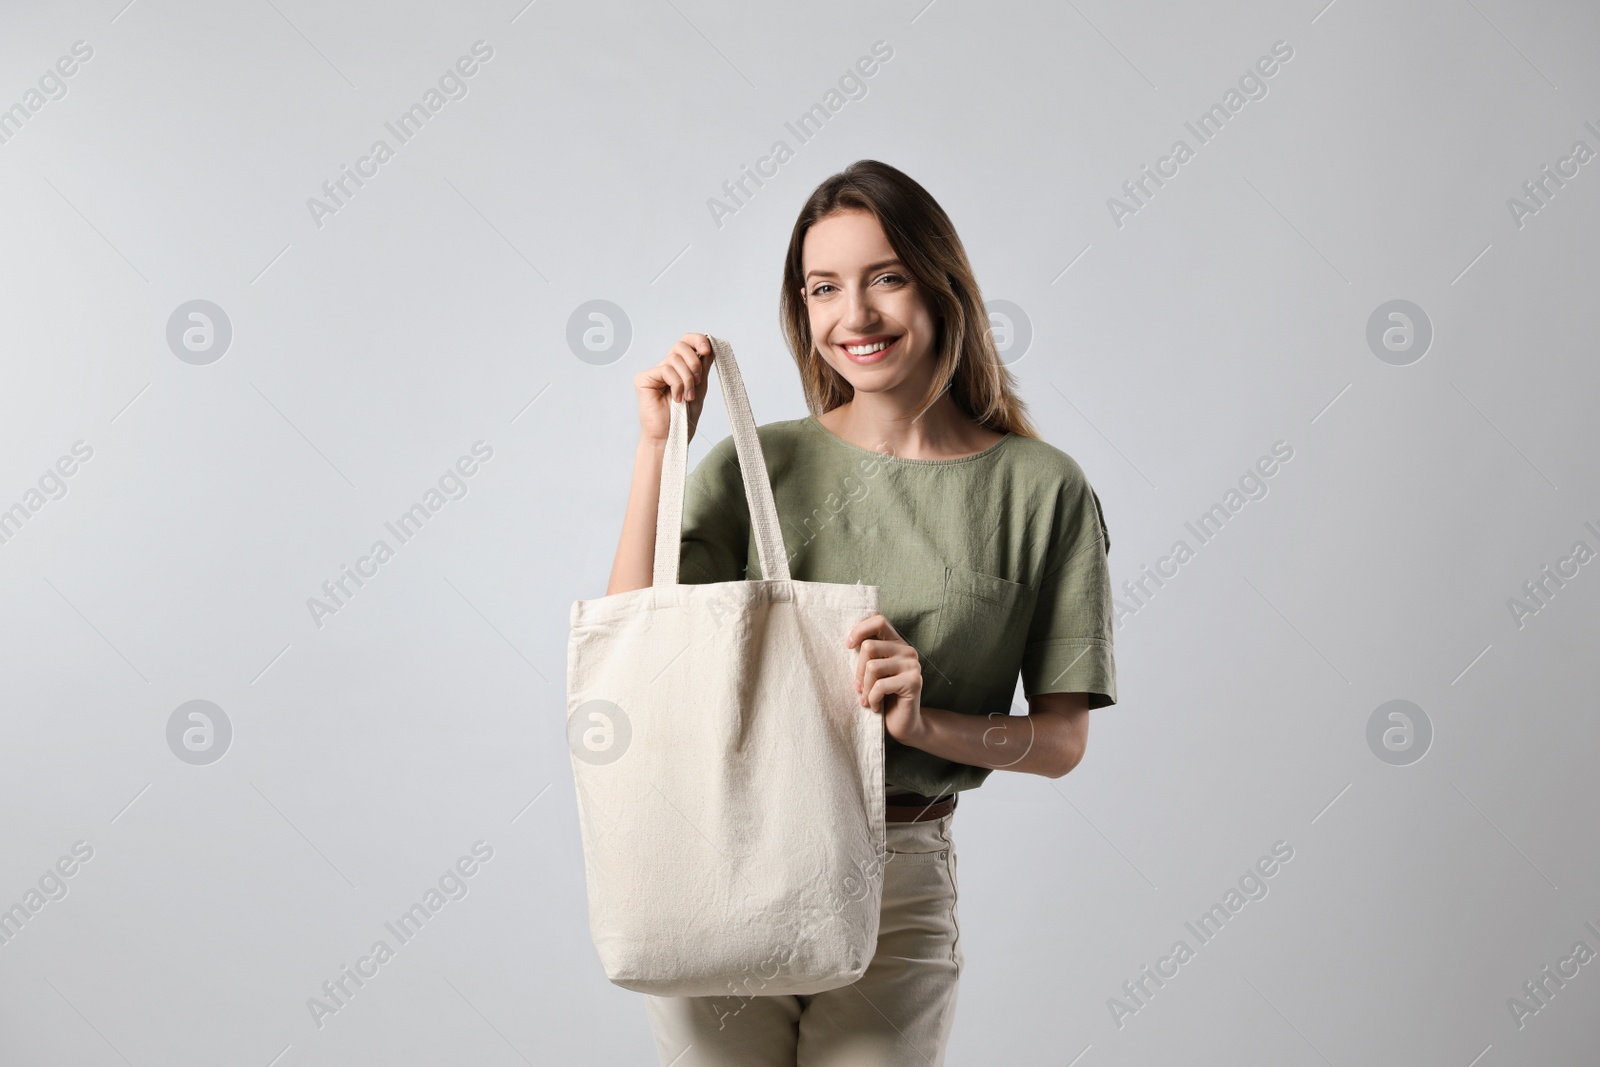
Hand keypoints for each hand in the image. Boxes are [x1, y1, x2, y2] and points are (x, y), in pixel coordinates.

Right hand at [635, 332, 714, 443]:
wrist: (671, 438)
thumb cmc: (683, 418)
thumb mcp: (700, 388)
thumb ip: (703, 367)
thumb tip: (710, 346)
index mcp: (678, 368)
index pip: (686, 342)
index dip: (697, 340)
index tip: (707, 350)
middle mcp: (665, 367)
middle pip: (680, 346)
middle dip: (694, 362)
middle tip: (698, 382)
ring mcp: (654, 373)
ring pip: (675, 358)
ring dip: (687, 379)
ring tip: (687, 397)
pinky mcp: (644, 379)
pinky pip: (666, 370)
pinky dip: (677, 384)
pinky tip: (676, 399)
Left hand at [845, 614, 924, 744]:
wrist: (903, 725)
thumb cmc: (883, 698)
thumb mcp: (872, 673)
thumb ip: (867, 656)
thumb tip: (848, 642)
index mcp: (897, 644)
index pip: (879, 620)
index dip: (860, 630)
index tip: (848, 646)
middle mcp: (907, 651)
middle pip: (869, 646)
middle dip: (858, 671)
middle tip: (858, 688)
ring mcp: (913, 666)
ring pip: (872, 667)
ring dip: (864, 688)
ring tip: (867, 699)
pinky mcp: (913, 682)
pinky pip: (880, 685)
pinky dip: (872, 699)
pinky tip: (875, 707)